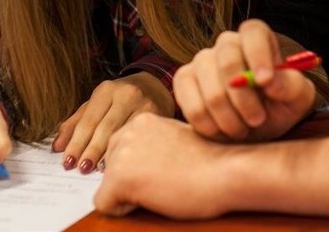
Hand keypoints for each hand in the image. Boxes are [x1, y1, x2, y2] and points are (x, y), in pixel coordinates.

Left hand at [52, 71, 173, 173]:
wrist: (154, 88)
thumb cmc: (119, 100)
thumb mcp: (96, 105)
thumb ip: (76, 123)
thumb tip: (57, 147)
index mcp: (106, 90)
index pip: (88, 120)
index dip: (77, 143)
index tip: (68, 162)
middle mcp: (125, 94)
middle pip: (104, 128)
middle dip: (91, 151)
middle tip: (81, 168)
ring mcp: (143, 104)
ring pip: (122, 133)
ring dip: (107, 154)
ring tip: (95, 169)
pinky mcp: (157, 114)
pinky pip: (138, 136)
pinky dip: (127, 150)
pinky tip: (119, 161)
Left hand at [94, 113, 233, 218]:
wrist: (225, 170)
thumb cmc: (211, 160)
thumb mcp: (175, 140)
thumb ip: (152, 144)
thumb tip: (137, 163)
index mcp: (142, 120)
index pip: (120, 149)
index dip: (138, 166)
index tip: (161, 170)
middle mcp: (128, 130)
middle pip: (109, 165)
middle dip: (128, 178)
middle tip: (163, 181)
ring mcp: (122, 153)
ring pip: (107, 183)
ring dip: (128, 192)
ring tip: (161, 187)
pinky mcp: (120, 177)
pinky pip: (103, 203)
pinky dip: (122, 209)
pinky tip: (153, 198)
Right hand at [173, 19, 317, 141]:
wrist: (256, 129)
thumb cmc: (280, 107)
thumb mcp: (298, 98)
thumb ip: (291, 85)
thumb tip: (270, 81)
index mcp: (257, 38)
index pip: (253, 32)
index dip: (258, 54)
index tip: (265, 81)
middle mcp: (227, 44)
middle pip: (227, 61)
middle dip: (244, 98)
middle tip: (258, 120)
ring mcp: (202, 61)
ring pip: (211, 90)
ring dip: (229, 118)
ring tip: (243, 129)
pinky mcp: (184, 81)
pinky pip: (192, 106)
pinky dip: (210, 126)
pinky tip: (222, 131)